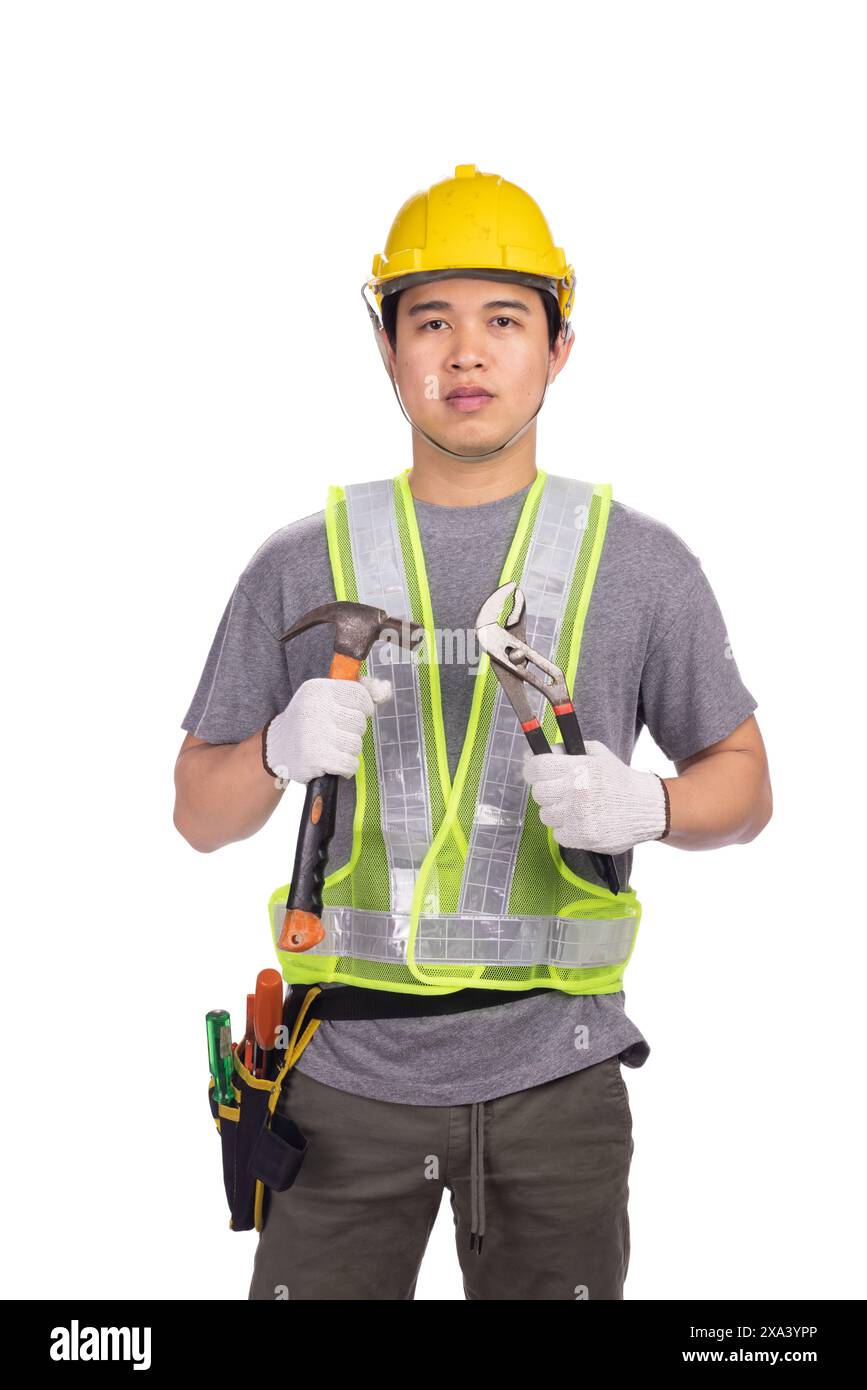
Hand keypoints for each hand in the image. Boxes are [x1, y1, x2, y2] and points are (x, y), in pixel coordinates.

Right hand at [263, 675, 392, 785]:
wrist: (277, 748)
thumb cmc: (308, 721)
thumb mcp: (325, 698)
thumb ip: (357, 693)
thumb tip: (384, 690)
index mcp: (317, 689)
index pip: (358, 694)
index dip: (364, 707)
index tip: (357, 713)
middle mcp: (314, 708)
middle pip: (359, 722)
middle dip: (353, 732)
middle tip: (336, 733)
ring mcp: (314, 734)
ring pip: (356, 744)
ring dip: (349, 751)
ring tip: (332, 748)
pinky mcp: (315, 758)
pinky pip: (350, 764)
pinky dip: (346, 767)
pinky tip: (333, 763)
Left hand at [522, 740, 667, 854]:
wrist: (647, 807)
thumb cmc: (619, 780)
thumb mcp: (597, 754)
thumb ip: (568, 750)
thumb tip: (541, 750)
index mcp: (578, 768)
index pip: (537, 768)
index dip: (532, 770)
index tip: (536, 774)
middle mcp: (575, 791)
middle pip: (538, 793)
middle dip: (547, 792)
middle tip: (561, 792)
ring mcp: (578, 816)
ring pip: (546, 815)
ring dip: (557, 813)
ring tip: (576, 808)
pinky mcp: (582, 837)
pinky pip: (558, 834)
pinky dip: (567, 830)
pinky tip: (582, 822)